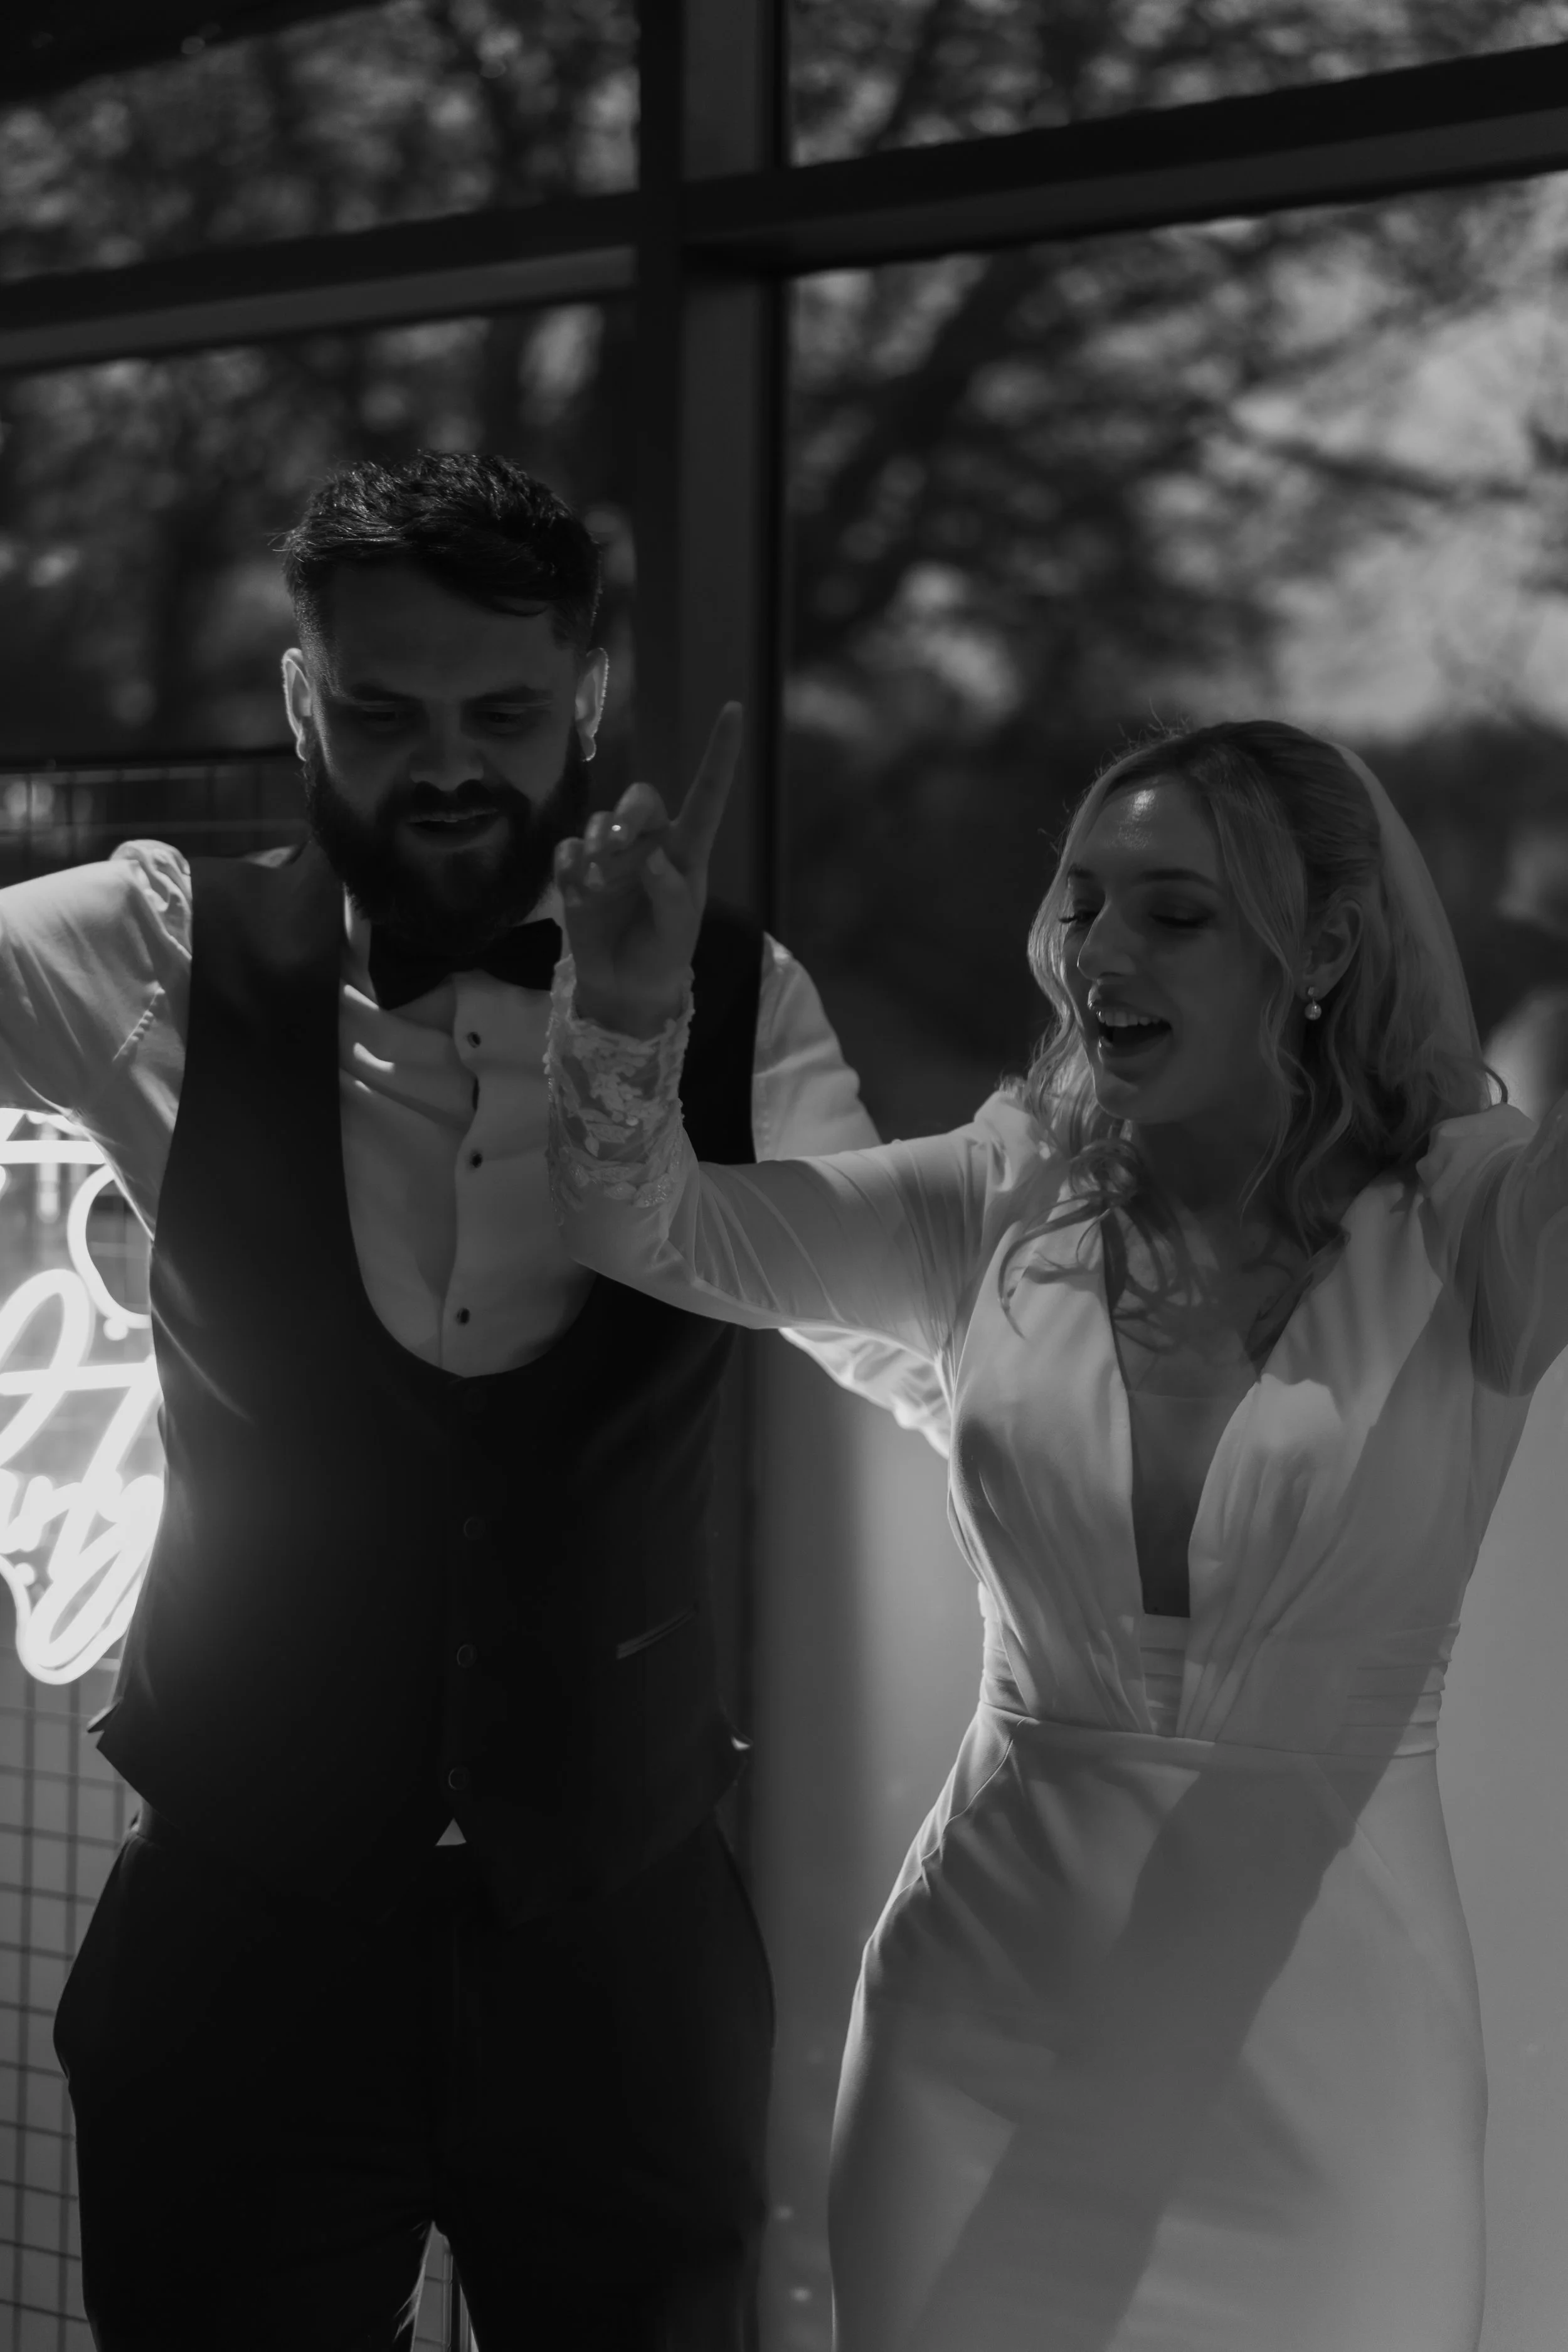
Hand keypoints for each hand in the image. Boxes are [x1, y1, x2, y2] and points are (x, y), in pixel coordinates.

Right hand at [554, 703, 740, 1035]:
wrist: (623, 988)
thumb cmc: (662, 954)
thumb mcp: (677, 934)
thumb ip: (670, 897)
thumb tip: (652, 858)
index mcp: (686, 851)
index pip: (706, 796)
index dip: (720, 755)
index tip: (734, 710)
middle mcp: (650, 843)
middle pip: (640, 799)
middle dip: (627, 814)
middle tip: (617, 843)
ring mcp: (611, 856)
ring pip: (600, 822)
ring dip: (597, 843)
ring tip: (597, 878)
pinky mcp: (577, 871)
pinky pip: (567, 852)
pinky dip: (570, 868)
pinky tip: (578, 891)